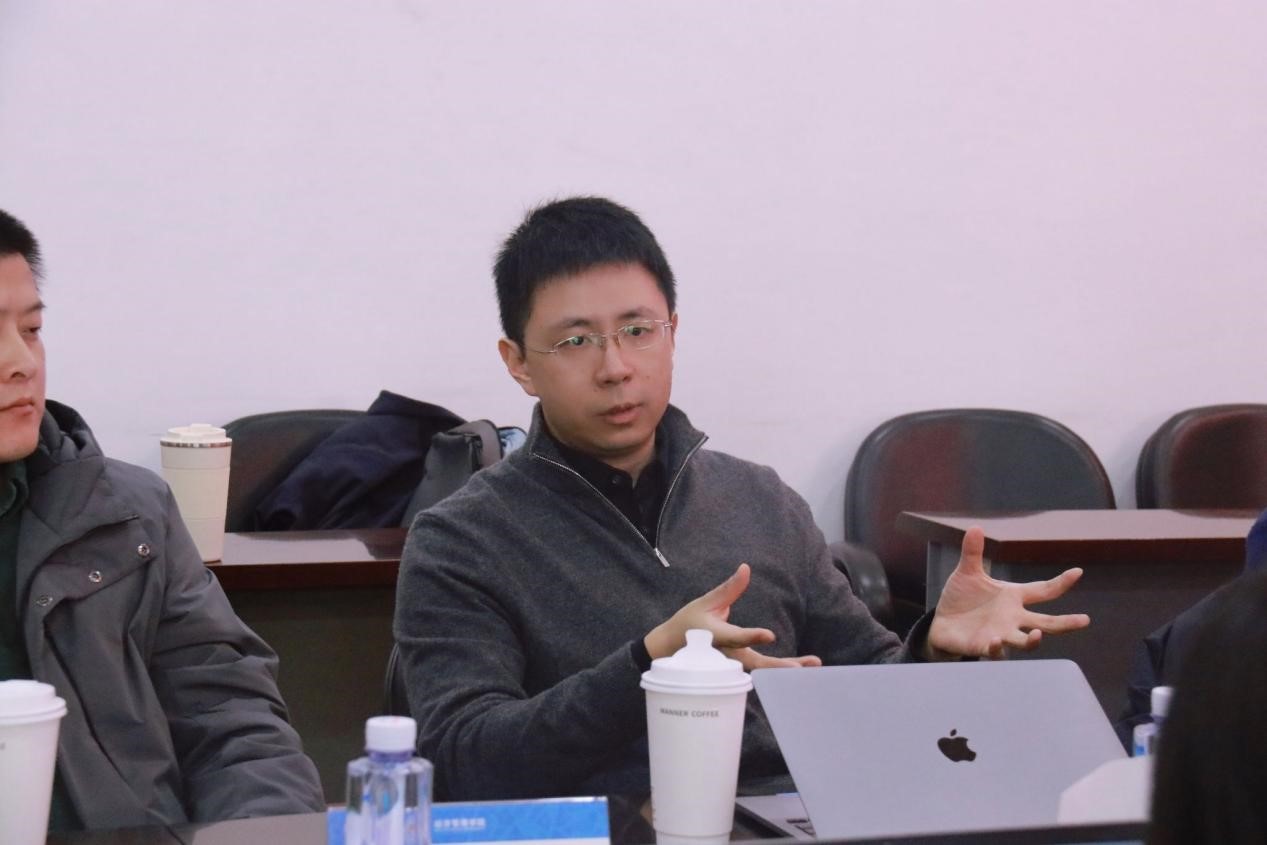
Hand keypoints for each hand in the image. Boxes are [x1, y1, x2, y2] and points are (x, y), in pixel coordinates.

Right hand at [644, 563, 821, 669]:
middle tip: (803, 667)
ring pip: (762, 670)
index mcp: (717, 636)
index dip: (752, 637)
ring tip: (813, 664)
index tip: (769, 635)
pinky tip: (802, 669)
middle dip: (780, 666)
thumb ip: (729, 589)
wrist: (671, 650)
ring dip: (786, 669)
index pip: (736, 638)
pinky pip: (761, 670)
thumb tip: (746, 568)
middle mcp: (727, 654)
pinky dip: (781, 671)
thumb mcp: (706, 602)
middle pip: (756, 663)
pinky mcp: (739, 667)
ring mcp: (734, 665)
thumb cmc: (688, 623)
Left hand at [927, 527, 1089, 658]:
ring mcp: (1001, 634)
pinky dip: (997, 647)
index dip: (1060, 582)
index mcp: (1014, 597)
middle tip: (1085, 620)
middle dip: (1066, 623)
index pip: (1043, 590)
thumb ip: (973, 553)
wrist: (942, 623)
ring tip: (1038, 634)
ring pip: (1025, 642)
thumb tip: (975, 527)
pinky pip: (995, 651)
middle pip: (1046, 623)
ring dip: (1033, 641)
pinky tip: (995, 640)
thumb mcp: (968, 573)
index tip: (1077, 572)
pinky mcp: (984, 646)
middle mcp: (1013, 618)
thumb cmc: (961, 599)